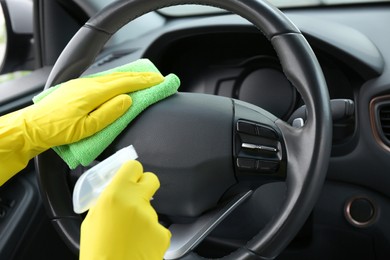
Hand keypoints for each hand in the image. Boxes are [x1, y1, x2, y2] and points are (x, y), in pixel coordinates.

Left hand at [27, 72, 163, 148]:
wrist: (33, 126)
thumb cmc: (59, 130)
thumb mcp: (87, 128)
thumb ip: (109, 113)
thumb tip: (127, 100)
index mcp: (93, 93)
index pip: (124, 83)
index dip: (143, 81)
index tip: (158, 80)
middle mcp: (88, 84)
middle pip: (120, 76)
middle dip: (140, 76)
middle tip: (156, 77)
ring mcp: (82, 84)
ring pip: (111, 76)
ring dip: (129, 76)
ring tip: (143, 78)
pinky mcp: (77, 87)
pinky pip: (103, 79)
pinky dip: (117, 78)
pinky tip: (121, 81)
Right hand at [80, 160, 170, 259]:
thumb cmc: (96, 251)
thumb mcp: (92, 219)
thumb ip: (107, 200)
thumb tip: (116, 192)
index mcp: (116, 194)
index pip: (134, 166)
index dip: (132, 173)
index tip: (130, 178)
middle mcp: (137, 202)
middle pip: (151, 179)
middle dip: (145, 186)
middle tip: (136, 198)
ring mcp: (152, 218)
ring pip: (151, 209)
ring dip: (143, 217)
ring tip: (130, 235)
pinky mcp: (163, 233)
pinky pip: (158, 228)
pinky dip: (151, 235)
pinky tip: (140, 245)